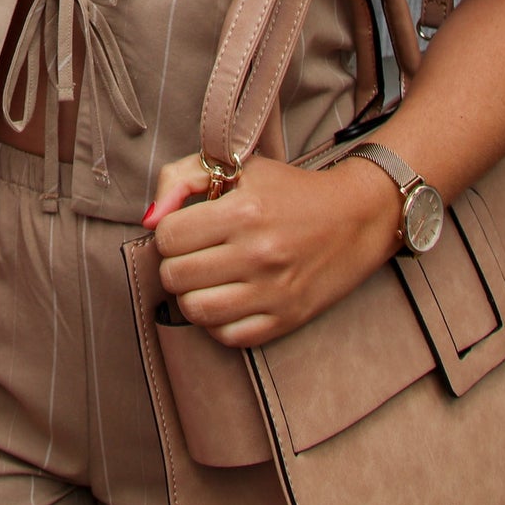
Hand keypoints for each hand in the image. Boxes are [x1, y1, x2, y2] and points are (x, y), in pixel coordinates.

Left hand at [147, 152, 401, 347]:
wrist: (354, 217)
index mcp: (243, 211)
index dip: (168, 230)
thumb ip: (182, 178)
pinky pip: (228, 337)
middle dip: (175, 262)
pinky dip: (218, 322)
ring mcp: (273, 292)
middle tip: (193, 253)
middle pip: (175, 276)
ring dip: (191, 295)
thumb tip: (149, 218)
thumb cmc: (288, 189)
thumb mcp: (237, 167)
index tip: (185, 227)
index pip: (168, 236)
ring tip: (205, 278)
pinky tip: (227, 299)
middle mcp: (257, 254)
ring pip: (195, 311)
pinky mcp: (286, 320)